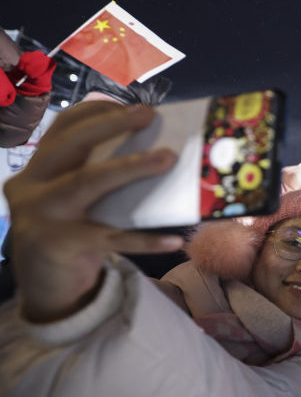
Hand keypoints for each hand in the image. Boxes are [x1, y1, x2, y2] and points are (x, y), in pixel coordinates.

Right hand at [4, 102, 182, 322]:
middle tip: (148, 114)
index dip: (94, 113)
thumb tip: (155, 149)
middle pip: (70, 147)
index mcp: (35, 171)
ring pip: (87, 183)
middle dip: (110, 126)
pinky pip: (111, 239)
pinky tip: (174, 240)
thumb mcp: (76, 203)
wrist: (48, 291)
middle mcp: (30, 188)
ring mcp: (41, 217)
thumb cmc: (73, 236)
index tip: (131, 104)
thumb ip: (97, 177)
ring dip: (130, 167)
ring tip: (167, 158)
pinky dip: (144, 240)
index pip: (60, 130)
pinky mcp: (59, 246)